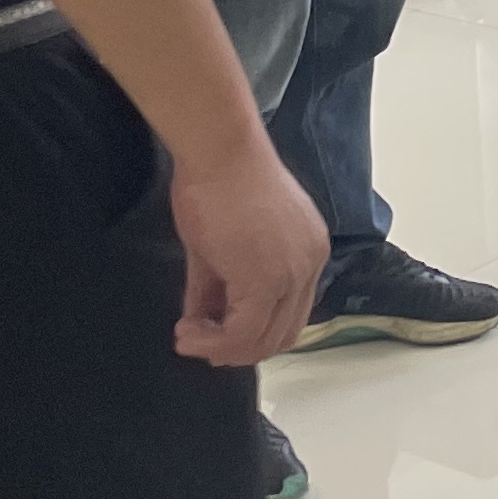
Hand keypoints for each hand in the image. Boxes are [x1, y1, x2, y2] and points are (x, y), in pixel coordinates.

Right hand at [167, 144, 330, 366]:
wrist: (217, 149)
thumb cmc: (216, 180)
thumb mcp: (218, 245)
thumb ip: (215, 287)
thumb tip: (198, 322)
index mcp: (308, 251)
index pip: (290, 313)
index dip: (252, 333)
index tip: (213, 332)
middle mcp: (310, 264)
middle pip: (282, 334)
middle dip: (238, 348)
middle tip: (199, 344)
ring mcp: (293, 274)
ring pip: (263, 339)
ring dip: (221, 349)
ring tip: (188, 338)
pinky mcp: (267, 280)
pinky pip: (243, 331)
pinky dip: (213, 341)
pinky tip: (187, 332)